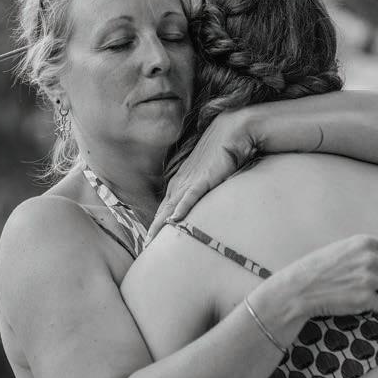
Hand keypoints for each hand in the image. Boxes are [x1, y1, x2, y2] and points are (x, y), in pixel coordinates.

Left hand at [147, 109, 258, 241]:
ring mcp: (190, 180)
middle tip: (146, 247)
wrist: (232, 131)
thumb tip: (201, 201)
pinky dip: (181, 208)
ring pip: (171, 206)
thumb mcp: (209, 173)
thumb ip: (202, 187)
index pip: (166, 206)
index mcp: (181, 180)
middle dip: (154, 229)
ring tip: (152, 241)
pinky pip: (190, 196)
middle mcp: (181, 181)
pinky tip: (174, 220)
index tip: (152, 239)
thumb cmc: (221, 151)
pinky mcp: (203, 178)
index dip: (158, 223)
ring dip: (161, 224)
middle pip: (163, 209)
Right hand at [288, 234, 377, 317]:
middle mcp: (370, 259)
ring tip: (376, 296)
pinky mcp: (366, 299)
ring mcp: (370, 279)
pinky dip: (377, 308)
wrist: (299, 289)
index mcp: (364, 243)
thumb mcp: (340, 249)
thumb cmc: (315, 269)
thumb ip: (361, 251)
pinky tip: (364, 305)